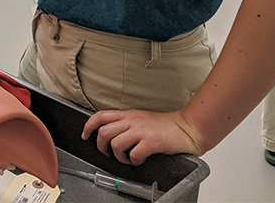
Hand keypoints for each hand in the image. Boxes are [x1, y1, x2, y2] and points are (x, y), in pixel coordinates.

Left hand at [82, 109, 205, 164]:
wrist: (189, 127)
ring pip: (115, 144)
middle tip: (108, 153)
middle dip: (101, 146)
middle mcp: (132, 121)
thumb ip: (127, 122)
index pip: (100, 116)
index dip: (88, 126)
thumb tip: (111, 133)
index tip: (85, 135)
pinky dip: (133, 161)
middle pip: (103, 132)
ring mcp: (141, 131)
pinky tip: (140, 160)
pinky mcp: (151, 142)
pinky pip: (133, 154)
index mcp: (128, 114)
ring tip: (127, 158)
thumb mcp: (141, 118)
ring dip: (118, 156)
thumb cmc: (167, 125)